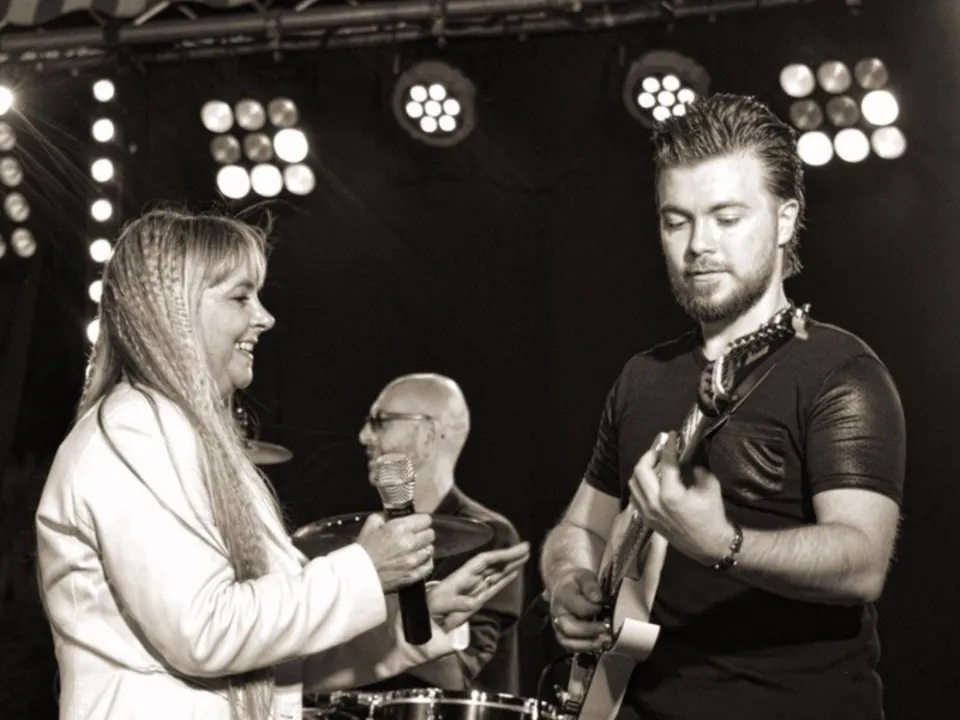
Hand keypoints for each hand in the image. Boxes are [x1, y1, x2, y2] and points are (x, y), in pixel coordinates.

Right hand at [356, 513, 434, 593]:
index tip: (419, 524)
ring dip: (424, 548)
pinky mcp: (412, 575)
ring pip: (430, 549)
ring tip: (415, 550)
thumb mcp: (370, 524)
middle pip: (431, 534)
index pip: (426, 519)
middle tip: (416, 537)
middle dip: (424, 534)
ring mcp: (412, 560)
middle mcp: (409, 543)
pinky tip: (419, 561)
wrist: (357, 575)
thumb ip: (384, 516)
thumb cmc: (363, 550)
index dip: (422, 521)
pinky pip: (429, 566)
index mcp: (399, 528)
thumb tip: (392, 515)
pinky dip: (426, 562)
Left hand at [426, 542, 529, 631]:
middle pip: (493, 565)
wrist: (421, 628)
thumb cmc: (427, 612)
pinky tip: (513, 573)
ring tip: (525, 557)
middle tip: (527, 548)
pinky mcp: (476, 602)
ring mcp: (474, 590)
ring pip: (495, 574)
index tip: (515, 550)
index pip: (484, 562)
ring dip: (510, 565)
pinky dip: (504, 579)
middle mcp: (469, 581)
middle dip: (509, 556)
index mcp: (460, 578)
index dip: (500, 555)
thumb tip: (473, 603)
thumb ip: (456, 604)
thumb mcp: (438, 606)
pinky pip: (493, 588)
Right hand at [548, 567, 610, 651]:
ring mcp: (557, 625)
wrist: (561, 584)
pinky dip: (582, 648)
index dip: (594, 609)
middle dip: (590, 631)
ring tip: (603, 641)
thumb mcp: (584, 576)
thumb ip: (590, 586)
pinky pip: (569, 646)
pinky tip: (596, 645)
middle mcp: (557, 613)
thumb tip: (597, 599)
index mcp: (562, 596)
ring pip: (568, 641)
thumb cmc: (576, 581)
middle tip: (606, 628)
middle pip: (570, 628)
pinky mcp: (561, 633)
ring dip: (587, 644)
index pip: (579, 608)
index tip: (603, 606)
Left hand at [628, 431, 733, 563]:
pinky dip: (639, 485)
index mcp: (671, 495)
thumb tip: (686, 455)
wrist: (709, 544)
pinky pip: (634, 497)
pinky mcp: (646, 519)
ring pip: (633, 483)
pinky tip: (650, 480)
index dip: (669, 446)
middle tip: (660, 450)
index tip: (671, 435)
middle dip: (649, 455)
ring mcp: (647, 513)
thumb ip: (696, 468)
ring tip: (655, 463)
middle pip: (640, 470)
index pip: (666, 463)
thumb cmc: (712, 515)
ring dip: (642, 470)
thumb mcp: (710, 486)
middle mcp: (654, 503)